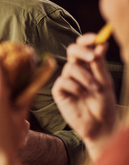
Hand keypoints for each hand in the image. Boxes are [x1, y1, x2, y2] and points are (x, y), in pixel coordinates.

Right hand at [51, 34, 116, 159]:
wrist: (100, 126)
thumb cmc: (104, 105)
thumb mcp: (105, 82)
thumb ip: (100, 65)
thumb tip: (101, 44)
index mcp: (88, 66)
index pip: (84, 47)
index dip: (87, 40)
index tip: (96, 38)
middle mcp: (76, 71)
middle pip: (71, 51)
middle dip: (82, 52)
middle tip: (92, 57)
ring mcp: (66, 81)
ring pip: (70, 68)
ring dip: (85, 77)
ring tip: (94, 90)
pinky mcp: (58, 92)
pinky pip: (63, 82)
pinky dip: (75, 87)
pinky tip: (81, 96)